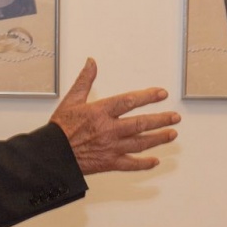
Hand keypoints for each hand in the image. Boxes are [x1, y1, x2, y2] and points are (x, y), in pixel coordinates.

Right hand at [49, 58, 179, 174]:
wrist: (52, 154)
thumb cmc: (60, 128)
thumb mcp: (71, 99)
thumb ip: (85, 80)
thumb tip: (91, 62)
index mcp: (100, 112)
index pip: (129, 101)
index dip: (147, 97)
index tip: (161, 94)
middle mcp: (108, 129)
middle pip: (140, 123)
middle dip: (160, 119)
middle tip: (175, 116)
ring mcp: (110, 147)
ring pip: (140, 143)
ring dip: (158, 138)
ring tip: (172, 134)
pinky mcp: (109, 163)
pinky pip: (130, 164)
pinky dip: (144, 163)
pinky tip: (154, 161)